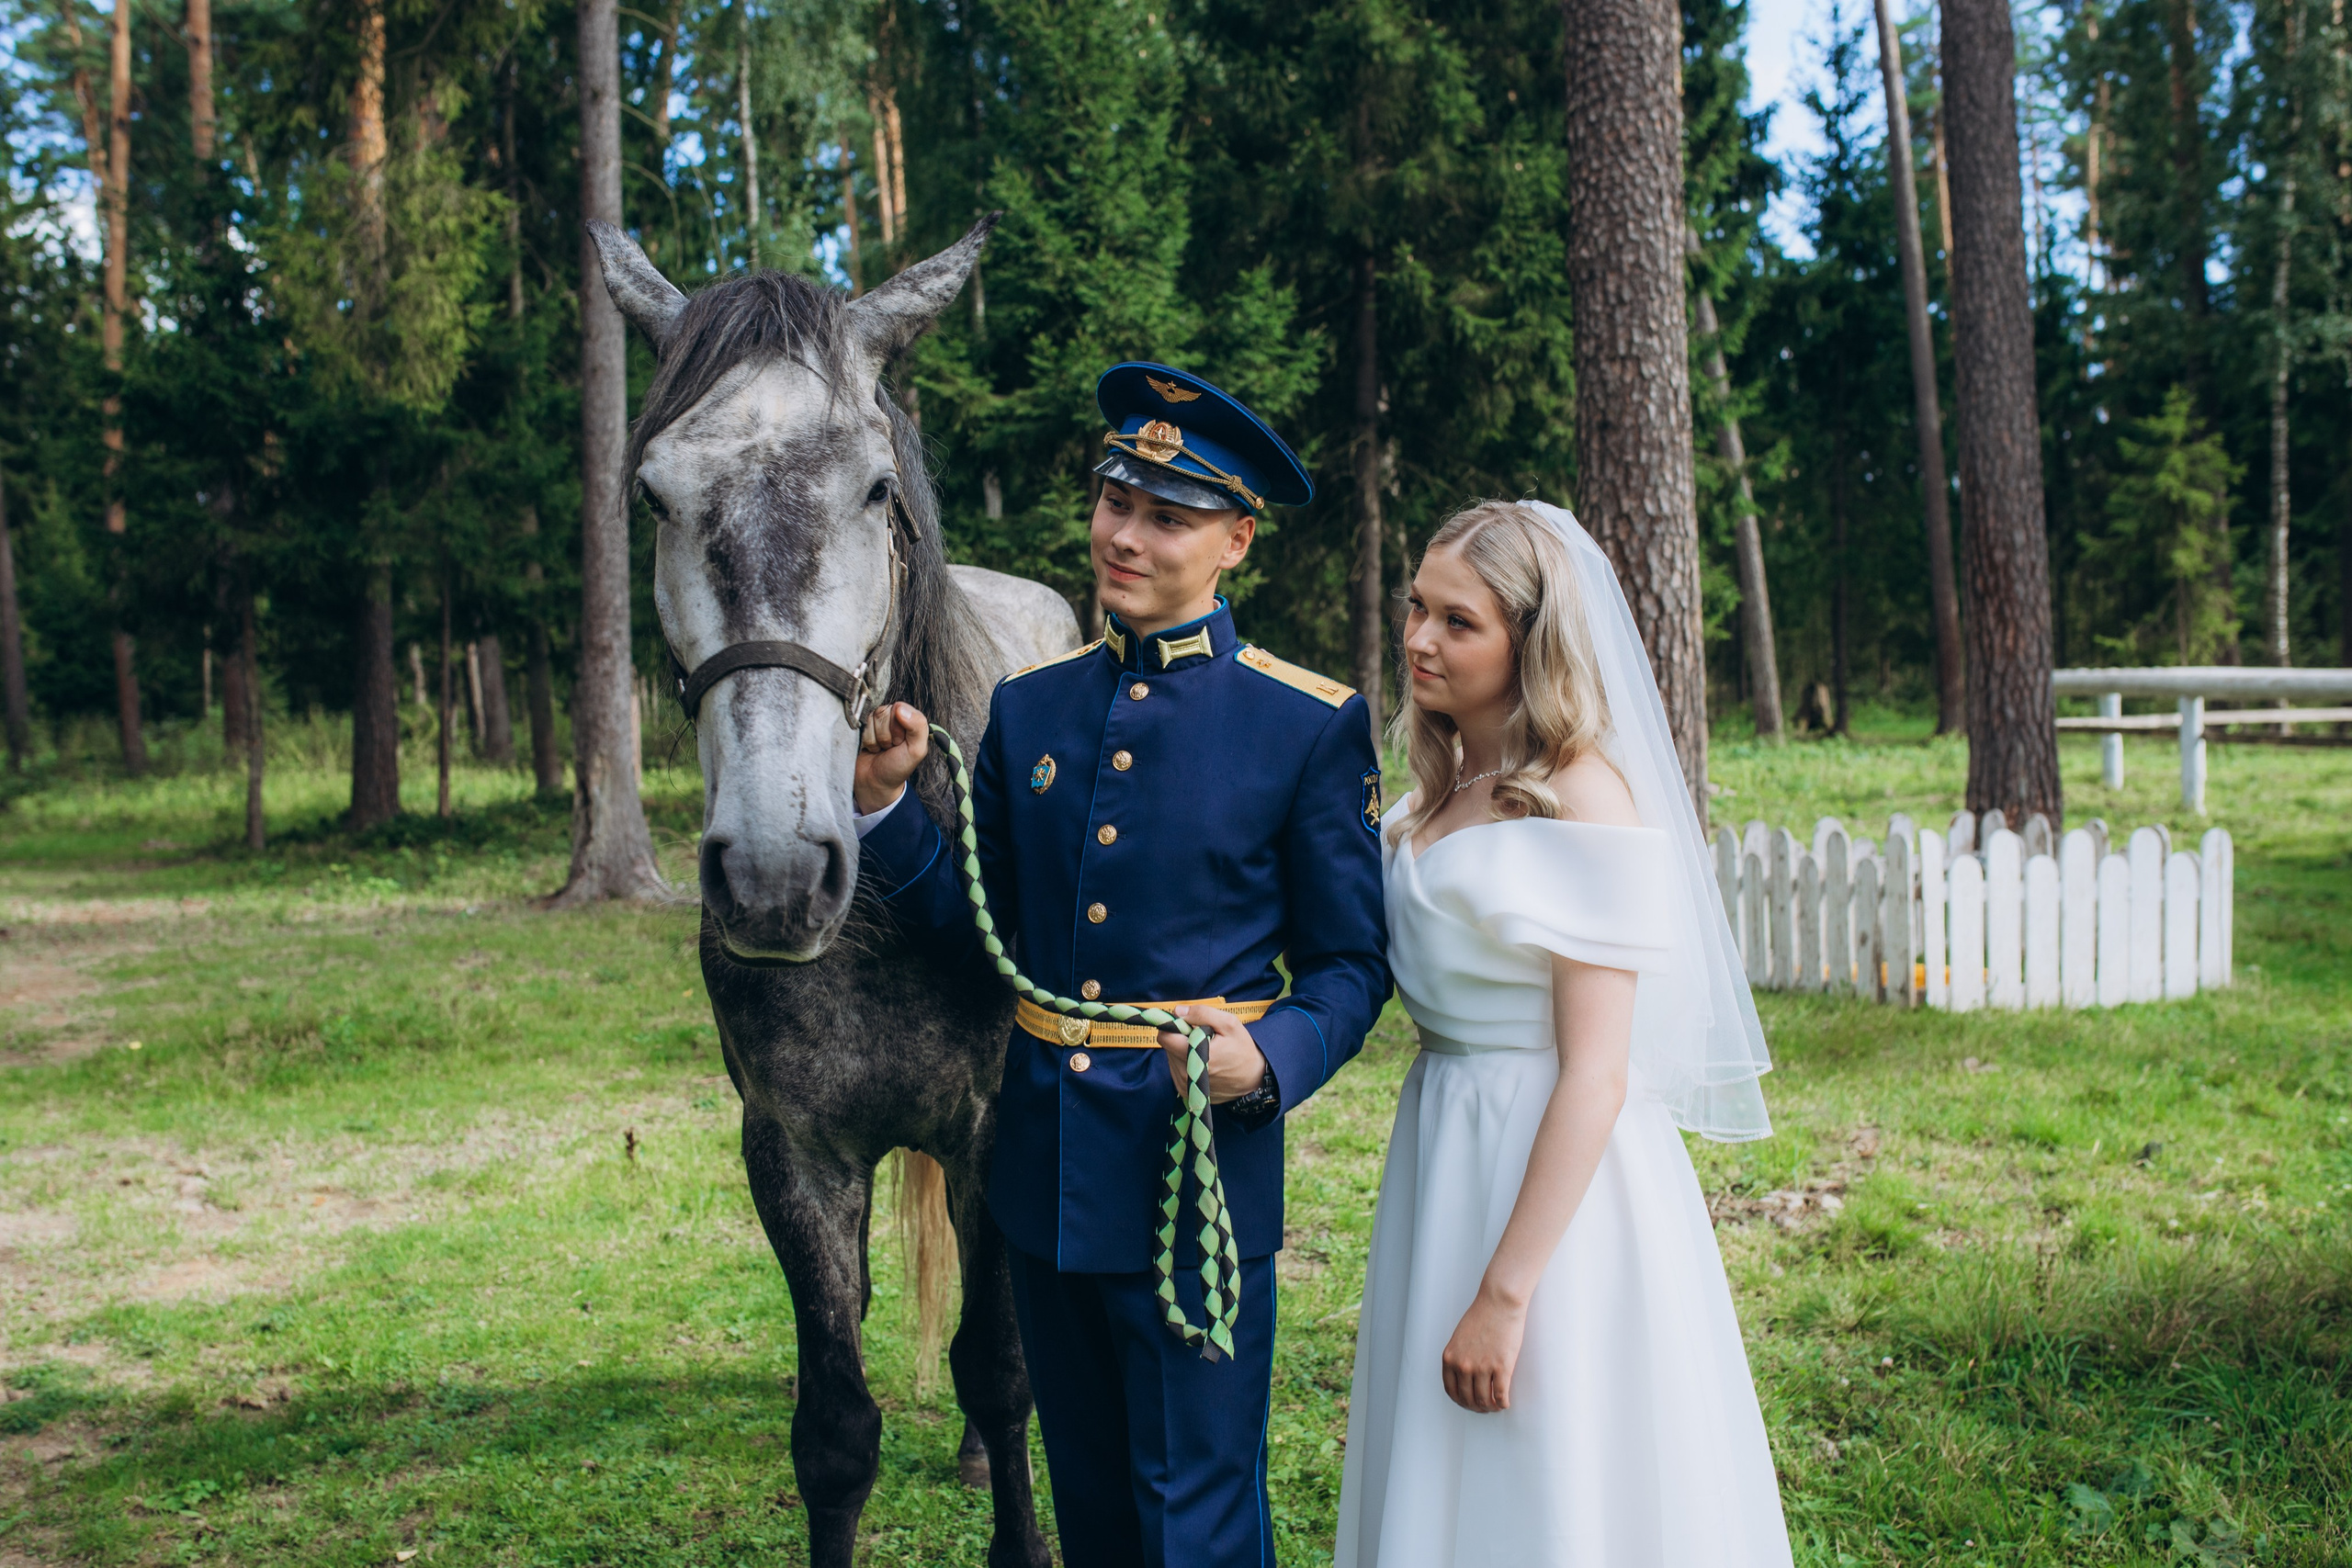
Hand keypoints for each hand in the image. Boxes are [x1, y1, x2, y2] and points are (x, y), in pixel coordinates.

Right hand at [855, 701, 929, 813]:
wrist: (876, 783)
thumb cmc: (898, 768)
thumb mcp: (916, 750)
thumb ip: (918, 727)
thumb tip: (901, 708)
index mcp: (909, 718)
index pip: (898, 708)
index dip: (897, 727)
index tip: (900, 742)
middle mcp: (893, 717)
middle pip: (882, 713)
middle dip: (885, 735)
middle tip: (890, 747)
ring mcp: (876, 722)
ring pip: (870, 719)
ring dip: (875, 739)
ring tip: (881, 749)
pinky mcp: (863, 727)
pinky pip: (860, 726)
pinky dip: (866, 740)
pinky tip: (871, 748)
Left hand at [1158, 1006, 1268, 1104]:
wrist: (1253, 1080)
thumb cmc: (1242, 1050)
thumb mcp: (1229, 1024)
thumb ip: (1202, 1013)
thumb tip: (1178, 1011)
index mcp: (1194, 1056)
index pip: (1164, 1037)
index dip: (1174, 1026)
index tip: (1188, 1024)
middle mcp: (1185, 1074)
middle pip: (1168, 1046)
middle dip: (1181, 1038)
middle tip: (1202, 1037)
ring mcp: (1183, 1085)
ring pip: (1171, 1057)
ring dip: (1183, 1050)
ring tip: (1205, 1050)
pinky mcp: (1184, 1091)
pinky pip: (1176, 1069)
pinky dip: (1185, 1062)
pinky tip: (1202, 1062)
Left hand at [1441, 1285, 1528, 1413]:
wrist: (1499, 1303)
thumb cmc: (1481, 1316)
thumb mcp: (1459, 1338)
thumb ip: (1458, 1357)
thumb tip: (1463, 1378)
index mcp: (1450, 1358)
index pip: (1451, 1390)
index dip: (1460, 1400)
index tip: (1468, 1402)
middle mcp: (1463, 1365)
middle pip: (1467, 1398)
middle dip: (1476, 1407)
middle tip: (1483, 1408)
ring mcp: (1482, 1367)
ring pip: (1484, 1400)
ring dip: (1490, 1408)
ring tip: (1495, 1406)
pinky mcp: (1502, 1367)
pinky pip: (1501, 1395)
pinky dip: (1503, 1403)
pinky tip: (1505, 1403)